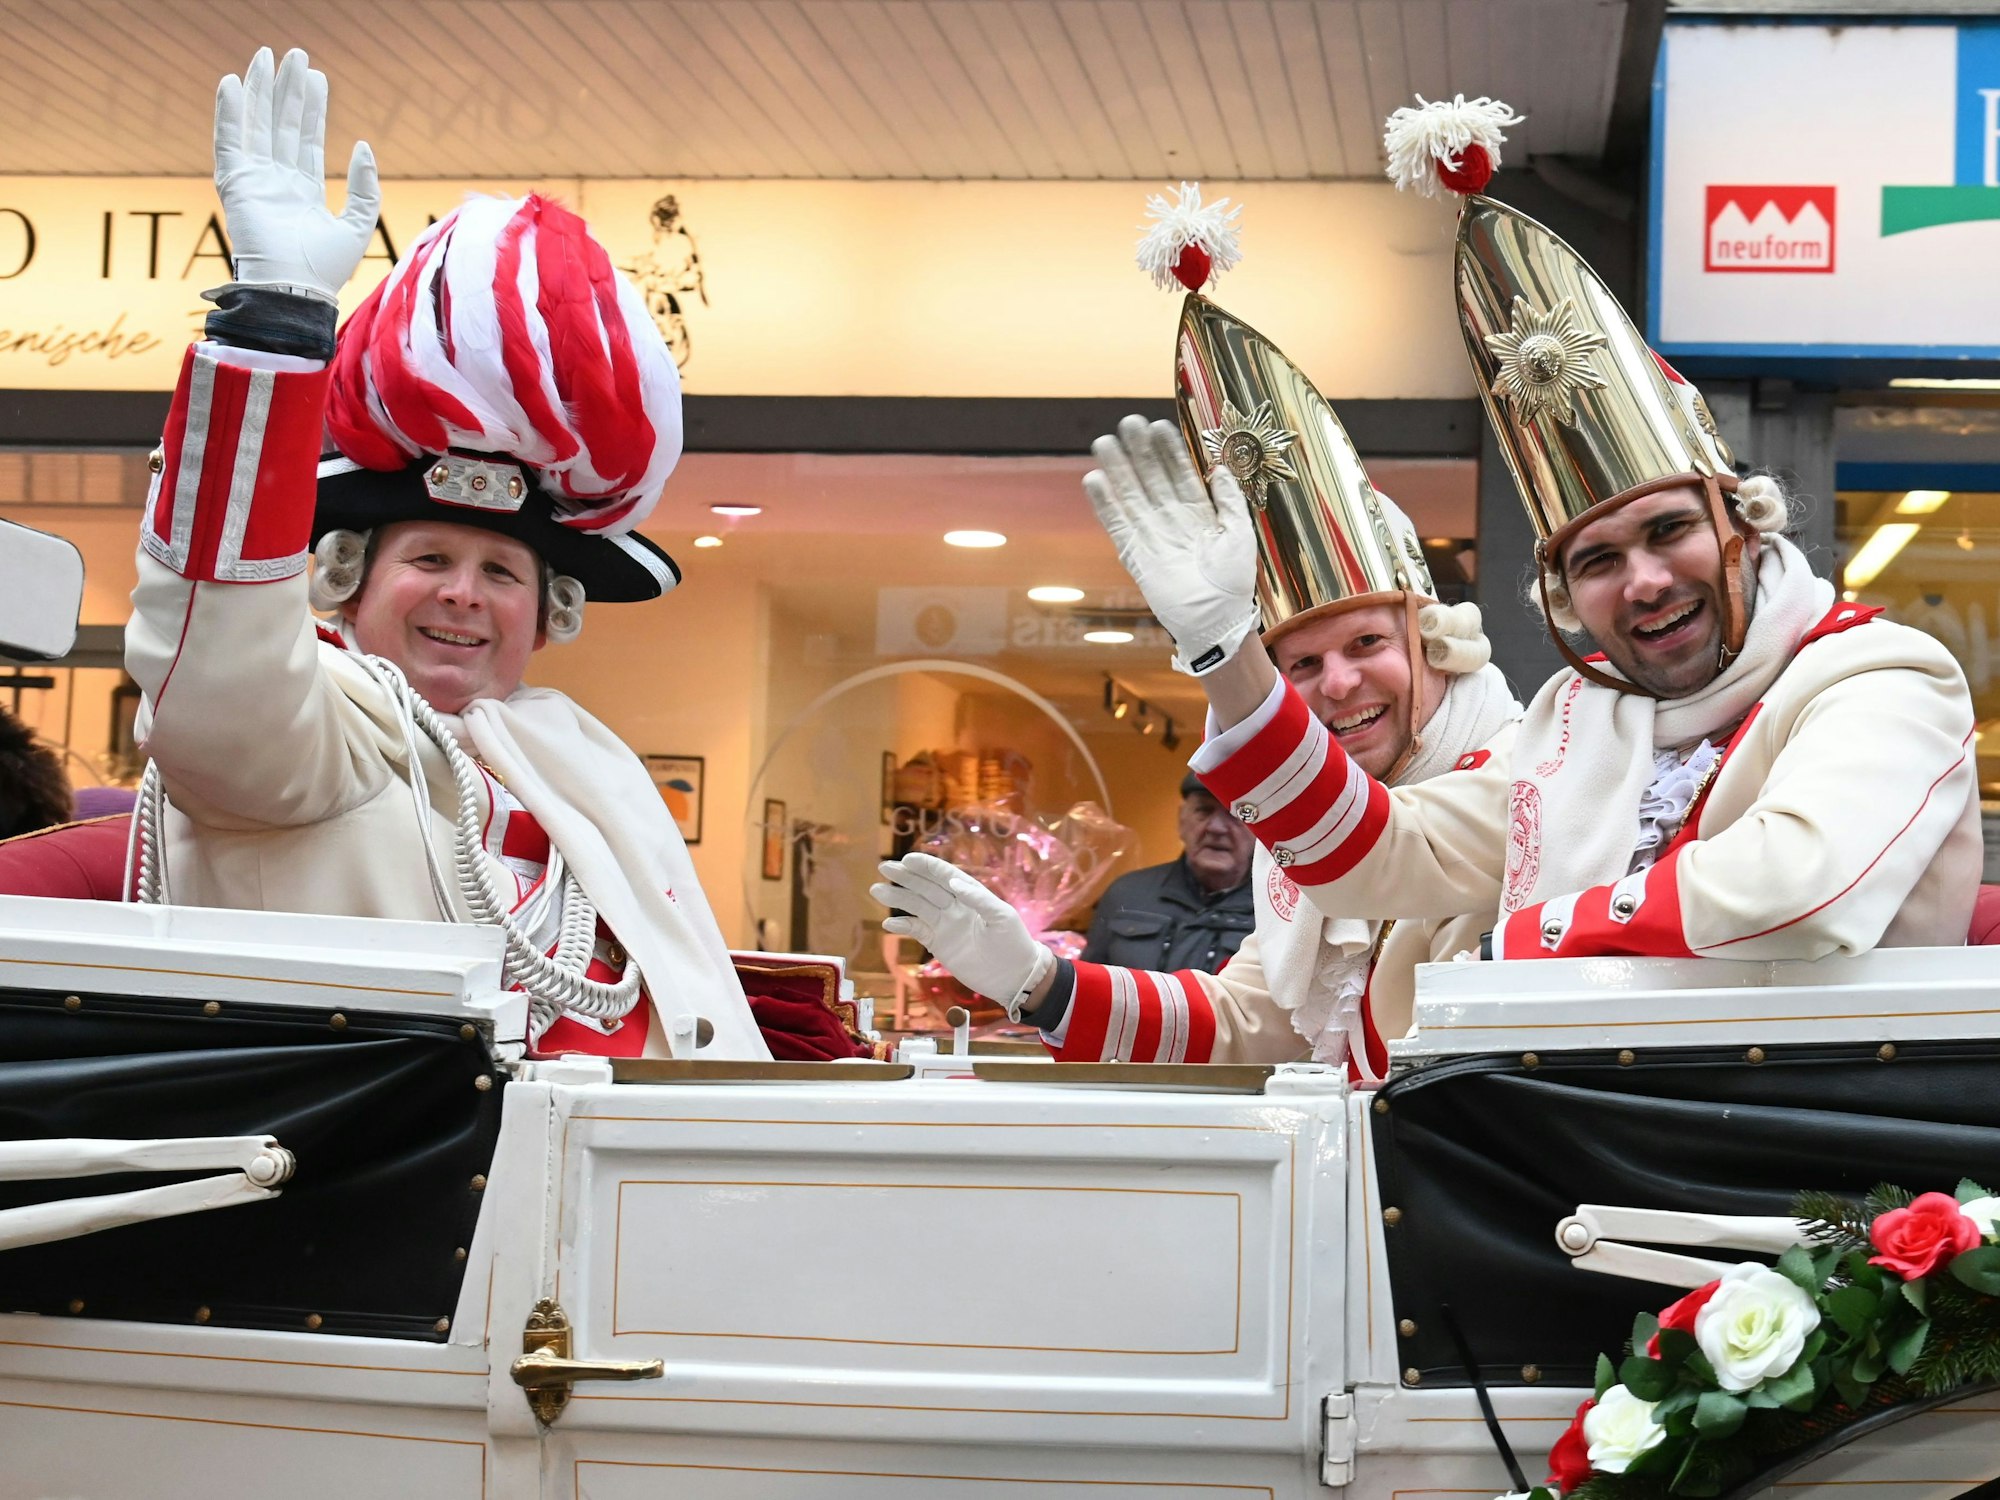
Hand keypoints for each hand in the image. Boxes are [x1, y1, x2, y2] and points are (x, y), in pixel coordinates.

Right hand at [213, 47, 378, 300]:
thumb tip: (361, 146)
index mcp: (302, 193)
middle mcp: (276, 184)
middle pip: (281, 126)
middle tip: (295, 54)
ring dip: (260, 91)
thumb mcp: (357, 225)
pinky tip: (234, 83)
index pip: (305, 140)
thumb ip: (364, 188)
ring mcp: (254, 182)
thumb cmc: (326, 270)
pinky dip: (230, 112)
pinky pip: (229, 140)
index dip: (311, 108)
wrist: (295, 291)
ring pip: (256, 126)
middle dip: (287, 91)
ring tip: (267, 57)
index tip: (317, 77)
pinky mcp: (234, 185)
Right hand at [872, 853, 1054, 1020]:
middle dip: (905, 877)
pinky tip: (889, 922)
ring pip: (916, 906)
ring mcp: (944, 925)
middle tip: (884, 867)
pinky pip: (917, 931)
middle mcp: (954, 906)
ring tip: (877, 889)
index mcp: (970, 895)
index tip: (907, 859)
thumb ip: (978, 898)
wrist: (1014, 977)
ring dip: (898, 898)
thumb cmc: (1013, 943)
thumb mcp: (1001, 917)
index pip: (945, 876)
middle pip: (925, 887)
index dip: (927, 866)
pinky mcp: (938, 944)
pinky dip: (903, 926)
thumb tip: (954, 882)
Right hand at [1084, 414, 1260, 675]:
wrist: (1216, 619)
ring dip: (1117, 470)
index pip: (1180, 473)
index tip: (1157, 425)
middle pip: (1151, 478)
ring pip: (1131, 495)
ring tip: (1104, 442)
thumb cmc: (1233, 580)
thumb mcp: (1240, 533)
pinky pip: (1117, 525)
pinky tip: (1094, 480)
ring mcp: (1151, 535)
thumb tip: (1220, 468)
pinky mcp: (1135, 555)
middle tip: (1127, 423)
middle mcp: (1172, 519)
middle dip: (1139, 451)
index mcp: (1199, 512)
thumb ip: (1230, 500)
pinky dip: (1105, 505)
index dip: (1169, 450)